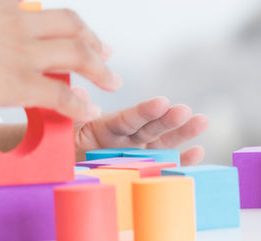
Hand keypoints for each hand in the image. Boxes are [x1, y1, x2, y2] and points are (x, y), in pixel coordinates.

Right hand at [0, 0, 120, 120]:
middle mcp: (17, 21)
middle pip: (69, 21)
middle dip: (90, 35)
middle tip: (103, 47)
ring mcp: (23, 51)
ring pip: (76, 53)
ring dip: (99, 68)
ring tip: (111, 80)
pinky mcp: (22, 83)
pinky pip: (61, 94)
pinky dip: (79, 103)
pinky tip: (88, 109)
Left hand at [73, 94, 208, 163]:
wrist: (58, 163)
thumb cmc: (61, 141)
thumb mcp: (63, 125)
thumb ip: (74, 109)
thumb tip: (80, 93)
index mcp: (105, 126)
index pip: (127, 119)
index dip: (144, 111)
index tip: (162, 102)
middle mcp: (124, 138)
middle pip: (148, 129)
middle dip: (167, 120)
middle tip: (186, 111)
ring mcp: (133, 153)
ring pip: (160, 143)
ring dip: (181, 133)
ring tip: (201, 121)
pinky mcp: (138, 167)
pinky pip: (161, 165)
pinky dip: (180, 159)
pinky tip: (198, 151)